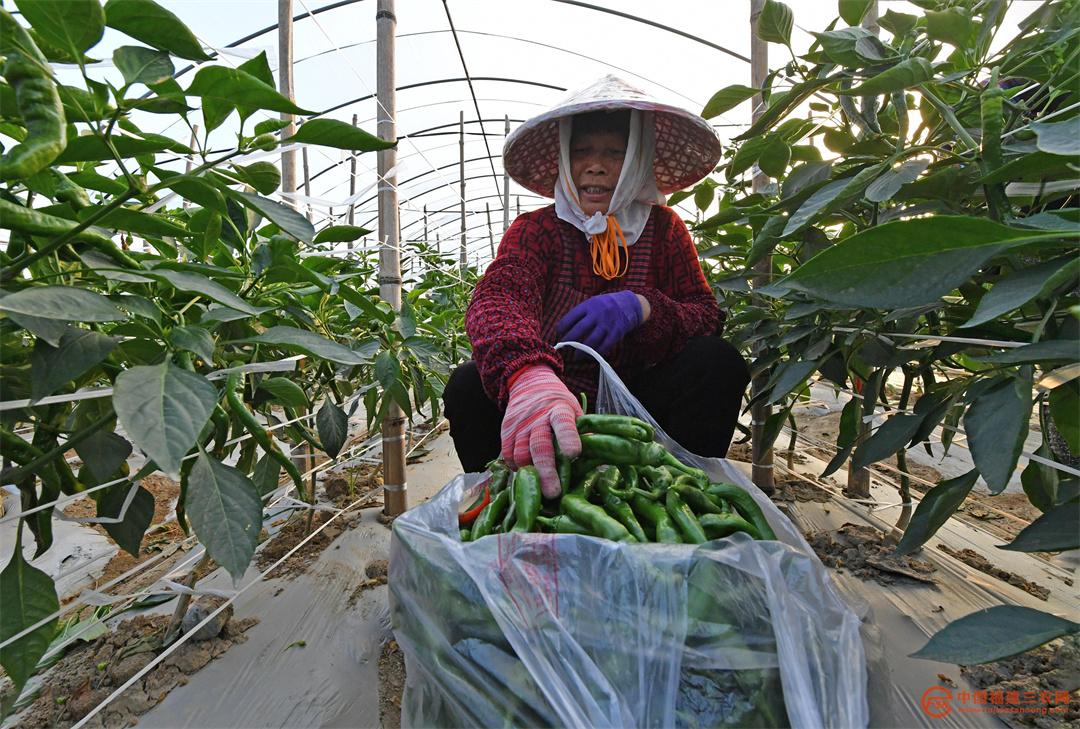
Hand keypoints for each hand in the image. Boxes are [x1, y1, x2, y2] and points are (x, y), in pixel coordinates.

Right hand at [501, 365, 582, 497]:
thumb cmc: (559, 405)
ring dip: (531, 474)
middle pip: (540, 446)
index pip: (563, 424)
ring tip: (541, 490)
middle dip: (547, 471)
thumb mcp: (575, 412)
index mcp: (560, 410)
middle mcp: (538, 417)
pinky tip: (526, 475)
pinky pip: (508, 455)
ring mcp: (520, 425)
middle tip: (553, 493)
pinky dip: (516, 468)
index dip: (568, 438)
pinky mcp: (506, 431)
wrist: (530, 384)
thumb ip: (582, 434)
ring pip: (521, 454)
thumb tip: (594, 460)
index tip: (573, 454)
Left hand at [555, 290, 643, 354]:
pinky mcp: (616, 333)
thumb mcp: (592, 303)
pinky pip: (605, 346)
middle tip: (563, 346)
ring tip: (576, 356)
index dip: (562, 327)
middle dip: (569, 340)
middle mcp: (597, 314)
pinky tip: (591, 356)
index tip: (558, 333)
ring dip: (582, 350)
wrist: (630, 305)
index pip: (570, 317)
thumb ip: (581, 314)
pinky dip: (596, 352)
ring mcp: (607, 324)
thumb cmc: (606, 305)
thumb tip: (564, 328)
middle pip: (579, 330)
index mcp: (588, 305)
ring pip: (591, 340)